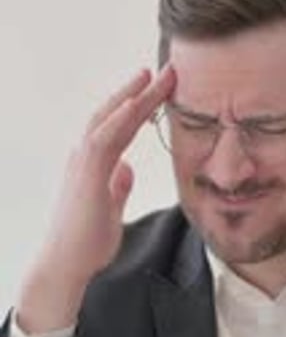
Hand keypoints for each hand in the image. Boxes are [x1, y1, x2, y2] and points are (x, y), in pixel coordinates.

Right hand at [17, 65, 174, 332]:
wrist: (67, 265)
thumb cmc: (86, 242)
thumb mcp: (110, 209)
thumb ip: (118, 186)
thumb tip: (126, 169)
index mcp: (94, 163)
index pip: (121, 127)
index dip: (141, 107)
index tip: (162, 90)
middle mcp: (85, 156)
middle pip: (115, 114)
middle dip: (140, 91)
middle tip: (166, 71)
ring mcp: (83, 163)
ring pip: (110, 119)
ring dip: (132, 96)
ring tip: (154, 75)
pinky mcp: (86, 174)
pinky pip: (103, 138)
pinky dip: (119, 118)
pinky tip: (135, 103)